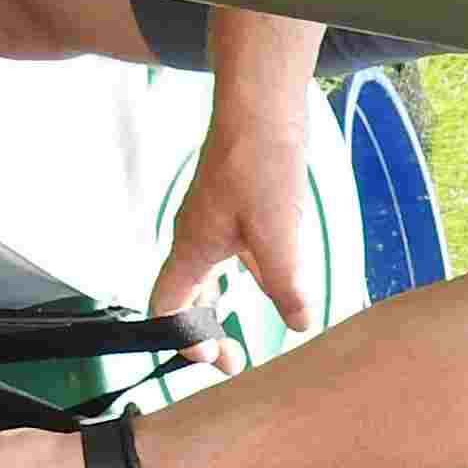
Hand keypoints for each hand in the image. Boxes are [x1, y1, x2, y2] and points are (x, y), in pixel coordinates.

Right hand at [153, 98, 318, 335]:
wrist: (262, 106)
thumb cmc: (258, 162)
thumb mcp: (276, 234)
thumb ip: (286, 285)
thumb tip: (300, 323)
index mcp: (192, 249)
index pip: (167, 307)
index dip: (183, 339)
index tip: (214, 356)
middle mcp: (195, 239)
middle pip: (186, 299)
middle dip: (204, 333)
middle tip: (233, 361)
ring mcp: (214, 223)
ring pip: (208, 278)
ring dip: (221, 308)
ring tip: (244, 332)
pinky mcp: (235, 210)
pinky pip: (229, 256)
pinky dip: (243, 280)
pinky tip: (271, 285)